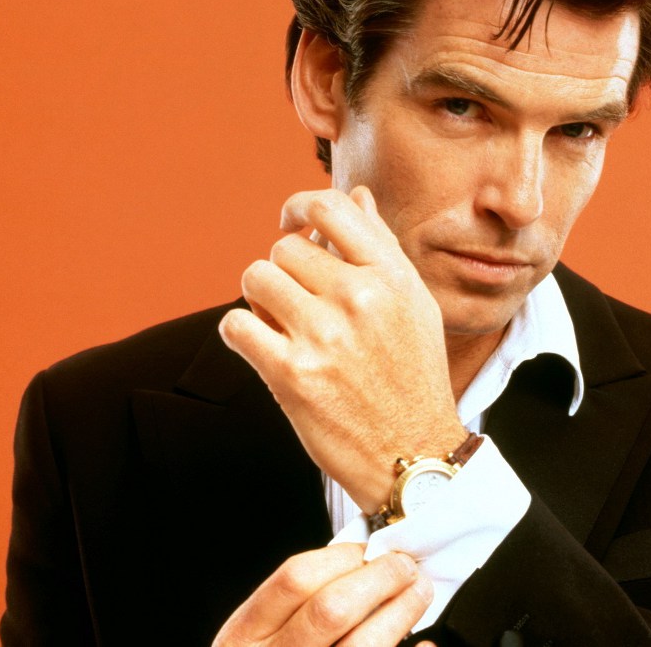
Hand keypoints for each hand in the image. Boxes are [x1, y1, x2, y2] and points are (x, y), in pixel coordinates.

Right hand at [212, 544, 435, 646]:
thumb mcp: (260, 636)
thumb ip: (296, 606)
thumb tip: (363, 566)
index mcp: (246, 636)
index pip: (295, 579)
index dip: (341, 556)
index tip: (368, 550)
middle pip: (333, 608)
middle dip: (379, 578)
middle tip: (404, 567)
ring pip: (363, 645)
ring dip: (401, 612)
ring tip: (419, 594)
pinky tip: (426, 644)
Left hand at [219, 186, 465, 510]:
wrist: (413, 454)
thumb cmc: (413, 377)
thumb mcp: (414, 304)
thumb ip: (382, 247)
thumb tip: (357, 197)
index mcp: (391, 276)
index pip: (330, 208)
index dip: (299, 207)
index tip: (291, 223)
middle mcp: (359, 297)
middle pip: (285, 248)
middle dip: (285, 271)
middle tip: (297, 299)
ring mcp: (324, 335)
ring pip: (256, 278)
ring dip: (261, 299)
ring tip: (280, 323)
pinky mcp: (291, 374)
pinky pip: (236, 326)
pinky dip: (241, 334)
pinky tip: (262, 346)